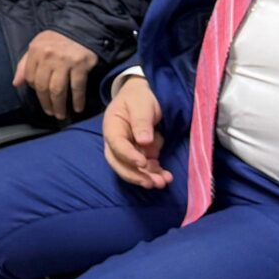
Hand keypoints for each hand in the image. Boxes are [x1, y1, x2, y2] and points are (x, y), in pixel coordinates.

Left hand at [15, 31, 99, 120]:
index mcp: (35, 51)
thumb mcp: (37, 46)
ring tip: (60, 114)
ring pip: (58, 90)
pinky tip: (78, 108)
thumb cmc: (57, 40)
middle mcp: (48, 56)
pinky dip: (77, 100)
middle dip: (46, 103)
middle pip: (43, 86)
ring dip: (59, 106)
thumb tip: (16, 83)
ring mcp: (65, 61)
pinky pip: (77, 87)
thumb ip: (25, 64)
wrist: (82, 29)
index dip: (35, 90)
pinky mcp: (81, 65)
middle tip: (51, 113)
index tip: (42, 97)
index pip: (30, 77)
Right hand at [102, 71, 170, 189]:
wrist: (144, 94)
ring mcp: (128, 150)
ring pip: (133, 169)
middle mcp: (116, 142)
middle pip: (120, 163)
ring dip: (147, 177)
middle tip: (151, 183)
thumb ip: (141, 121)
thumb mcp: (141, 103)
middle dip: (135, 175)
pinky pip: (145, 168)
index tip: (143, 162)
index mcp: (112, 127)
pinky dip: (154, 173)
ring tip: (163, 182)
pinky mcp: (140, 154)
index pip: (117, 145)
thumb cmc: (139, 96)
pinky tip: (166, 176)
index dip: (128, 156)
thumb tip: (143, 141)